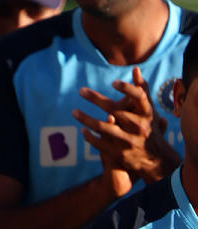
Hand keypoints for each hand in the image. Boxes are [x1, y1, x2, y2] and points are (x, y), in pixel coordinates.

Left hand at [73, 67, 178, 182]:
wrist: (154, 159)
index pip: (139, 97)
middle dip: (96, 99)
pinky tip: (82, 130)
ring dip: (86, 118)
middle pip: (114, 110)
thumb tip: (135, 68)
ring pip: (103, 127)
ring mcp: (129, 140)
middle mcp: (140, 126)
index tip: (113, 83)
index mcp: (147, 113)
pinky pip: (99, 143)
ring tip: (74, 112)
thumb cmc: (148, 127)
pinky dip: (89, 136)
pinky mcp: (120, 153)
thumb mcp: (148, 110)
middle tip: (81, 90)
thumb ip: (141, 90)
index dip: (127, 89)